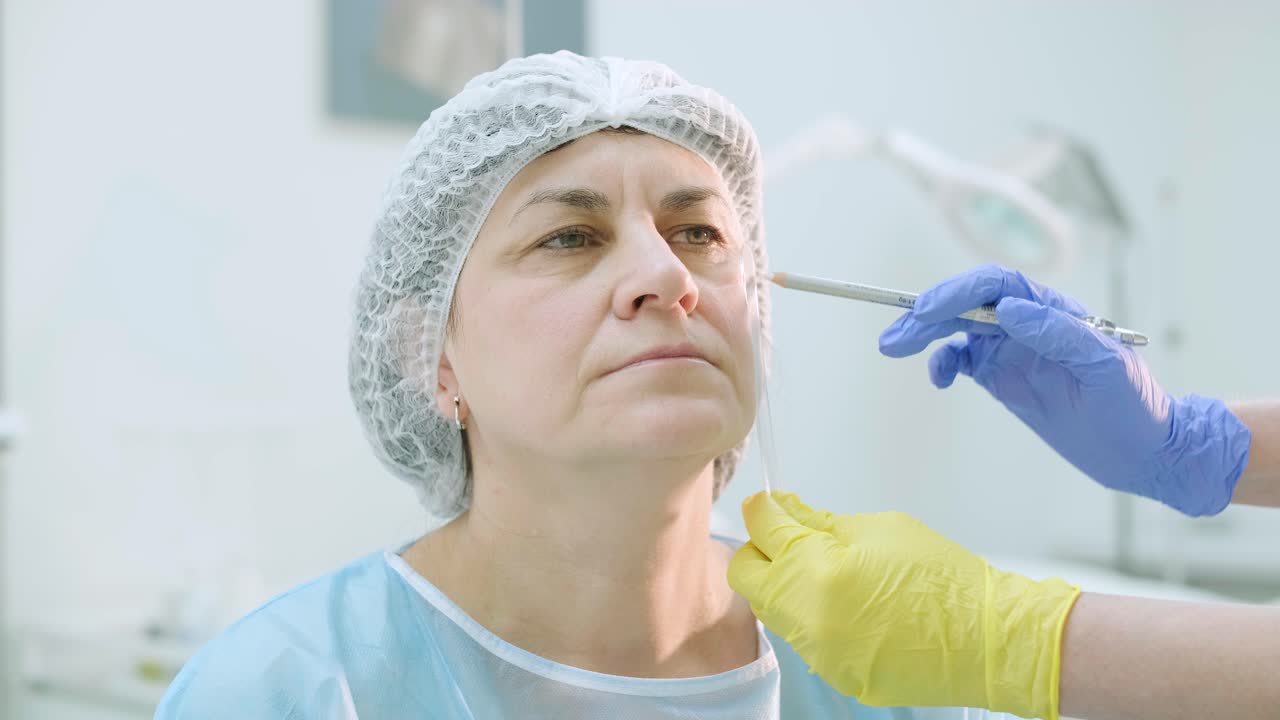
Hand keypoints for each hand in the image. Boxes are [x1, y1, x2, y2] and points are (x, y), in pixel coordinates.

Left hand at [728, 491, 1078, 718]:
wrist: (989, 639)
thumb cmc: (941, 576)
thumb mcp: (876, 529)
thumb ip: (817, 522)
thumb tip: (779, 508)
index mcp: (815, 572)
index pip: (762, 534)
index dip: (764, 513)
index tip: (770, 506)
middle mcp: (807, 619)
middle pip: (750, 578)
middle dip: (764, 553)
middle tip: (795, 539)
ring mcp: (820, 654)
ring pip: (776, 610)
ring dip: (789, 586)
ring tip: (834, 573)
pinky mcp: (837, 676)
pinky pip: (807, 638)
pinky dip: (817, 617)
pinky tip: (854, 607)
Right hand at [878, 264, 1249, 516]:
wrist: (1143, 451)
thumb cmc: (1135, 405)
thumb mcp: (1105, 366)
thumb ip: (1058, 333)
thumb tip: (1008, 309)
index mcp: (1053, 312)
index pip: (996, 286)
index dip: (959, 292)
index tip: (929, 311)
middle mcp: (1028, 325)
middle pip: (967, 304)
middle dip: (927, 313)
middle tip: (895, 336)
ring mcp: (1013, 351)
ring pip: (957, 329)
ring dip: (924, 335)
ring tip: (893, 347)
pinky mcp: (1004, 378)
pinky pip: (962, 360)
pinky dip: (943, 363)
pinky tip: (937, 378)